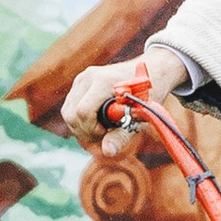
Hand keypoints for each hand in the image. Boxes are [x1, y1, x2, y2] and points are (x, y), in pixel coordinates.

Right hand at [61, 53, 179, 147]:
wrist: (153, 68)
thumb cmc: (149, 93)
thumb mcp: (140, 116)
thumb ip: (122, 135)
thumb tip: (107, 152)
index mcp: (104, 81)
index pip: (83, 112)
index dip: (92, 130)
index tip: (109, 132)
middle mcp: (89, 77)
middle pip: (71, 114)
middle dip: (84, 131)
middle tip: (104, 134)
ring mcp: (82, 78)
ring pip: (67, 112)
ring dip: (81, 127)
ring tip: (102, 128)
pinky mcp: (80, 82)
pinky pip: (70, 107)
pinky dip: (79, 119)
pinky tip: (97, 121)